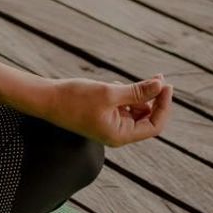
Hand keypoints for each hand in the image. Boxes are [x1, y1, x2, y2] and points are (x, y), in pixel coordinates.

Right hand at [37, 73, 173, 147]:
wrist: (46, 99)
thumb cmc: (75, 98)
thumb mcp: (110, 92)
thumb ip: (137, 91)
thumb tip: (161, 86)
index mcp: (120, 135)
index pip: (154, 125)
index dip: (164, 106)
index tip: (166, 85)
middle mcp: (117, 134)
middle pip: (147, 118)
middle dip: (154, 98)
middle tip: (159, 77)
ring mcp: (109, 125)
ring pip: (135, 110)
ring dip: (140, 94)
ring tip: (137, 80)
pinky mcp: (102, 116)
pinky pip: (123, 106)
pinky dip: (126, 94)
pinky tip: (116, 84)